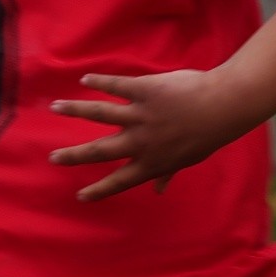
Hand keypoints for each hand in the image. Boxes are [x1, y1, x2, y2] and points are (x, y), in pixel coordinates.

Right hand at [48, 69, 261, 202]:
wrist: (222, 105)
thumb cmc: (207, 134)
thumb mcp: (187, 159)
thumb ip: (168, 174)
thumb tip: (160, 191)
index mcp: (152, 162)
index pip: (120, 181)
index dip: (99, 190)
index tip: (80, 196)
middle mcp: (141, 142)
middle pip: (100, 151)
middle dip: (74, 155)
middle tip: (53, 158)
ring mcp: (140, 116)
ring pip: (99, 114)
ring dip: (75, 110)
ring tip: (55, 107)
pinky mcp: (144, 90)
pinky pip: (116, 86)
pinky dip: (100, 81)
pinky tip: (85, 79)